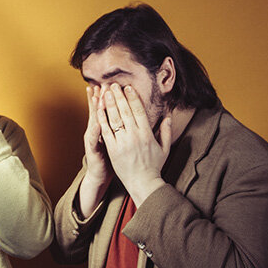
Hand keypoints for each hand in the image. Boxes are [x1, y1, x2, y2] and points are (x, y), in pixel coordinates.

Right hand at [83, 86, 112, 186]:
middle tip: (100, 84)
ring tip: (97, 98)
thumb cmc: (111, 156)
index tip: (109, 84)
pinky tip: (97, 123)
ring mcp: (92, 140)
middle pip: (97, 111)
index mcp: (104, 127)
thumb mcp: (115, 139)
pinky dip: (95, 131)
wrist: (100, 174)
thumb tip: (130, 114)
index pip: (105, 109)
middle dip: (98, 97)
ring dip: (95, 110)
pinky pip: (93, 139)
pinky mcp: (92, 150)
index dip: (106, 97)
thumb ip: (121, 126)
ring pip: (93, 122)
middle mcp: (95, 131)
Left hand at [97, 83, 171, 205]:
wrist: (143, 183)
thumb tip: (168, 116)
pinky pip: (106, 131)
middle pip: (125, 111)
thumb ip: (166, 132)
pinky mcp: (113, 149)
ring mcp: (123, 142)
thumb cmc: (154, 166)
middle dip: (119, 96)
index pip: (139, 111)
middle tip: (113, 84)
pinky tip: (98, 109)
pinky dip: (102, 119)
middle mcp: (135, 136)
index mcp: (147, 134)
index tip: (128, 88)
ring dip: (109, 104)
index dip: (133, 98)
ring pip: (115, 119)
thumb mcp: (165, 148)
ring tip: (105, 92)